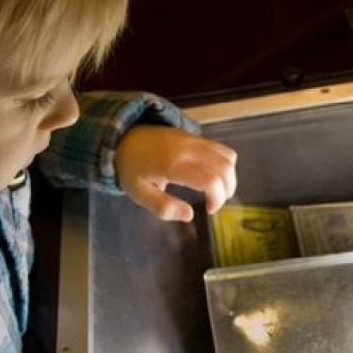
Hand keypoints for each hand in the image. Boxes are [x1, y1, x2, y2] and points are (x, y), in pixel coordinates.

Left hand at [115, 125, 236, 221]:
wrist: (123, 137)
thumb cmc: (131, 168)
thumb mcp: (139, 194)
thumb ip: (163, 207)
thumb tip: (189, 216)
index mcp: (174, 165)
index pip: (210, 180)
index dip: (217, 199)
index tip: (208, 210)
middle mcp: (189, 149)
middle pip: (225, 167)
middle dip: (228, 189)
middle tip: (215, 203)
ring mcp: (194, 139)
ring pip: (228, 156)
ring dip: (229, 176)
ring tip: (217, 190)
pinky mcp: (195, 136)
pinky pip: (220, 148)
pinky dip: (225, 164)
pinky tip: (212, 175)